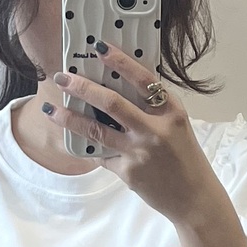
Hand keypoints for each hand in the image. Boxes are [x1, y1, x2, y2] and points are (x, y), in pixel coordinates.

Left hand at [40, 47, 246, 246]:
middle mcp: (154, 130)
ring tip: (51, 109)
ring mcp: (139, 152)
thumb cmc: (186, 159)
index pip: (143, 79)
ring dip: (69, 118)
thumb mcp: (177, 127)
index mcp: (171, 113)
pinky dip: (88, 147)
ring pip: (95, 130)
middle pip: (111, 103)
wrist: (194, 199)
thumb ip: (153, 110)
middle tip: (62, 77)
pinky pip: (101, 155)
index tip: (99, 48)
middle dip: (82, 87)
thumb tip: (118, 88)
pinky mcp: (128, 172)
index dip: (120, 61)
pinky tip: (73, 140)